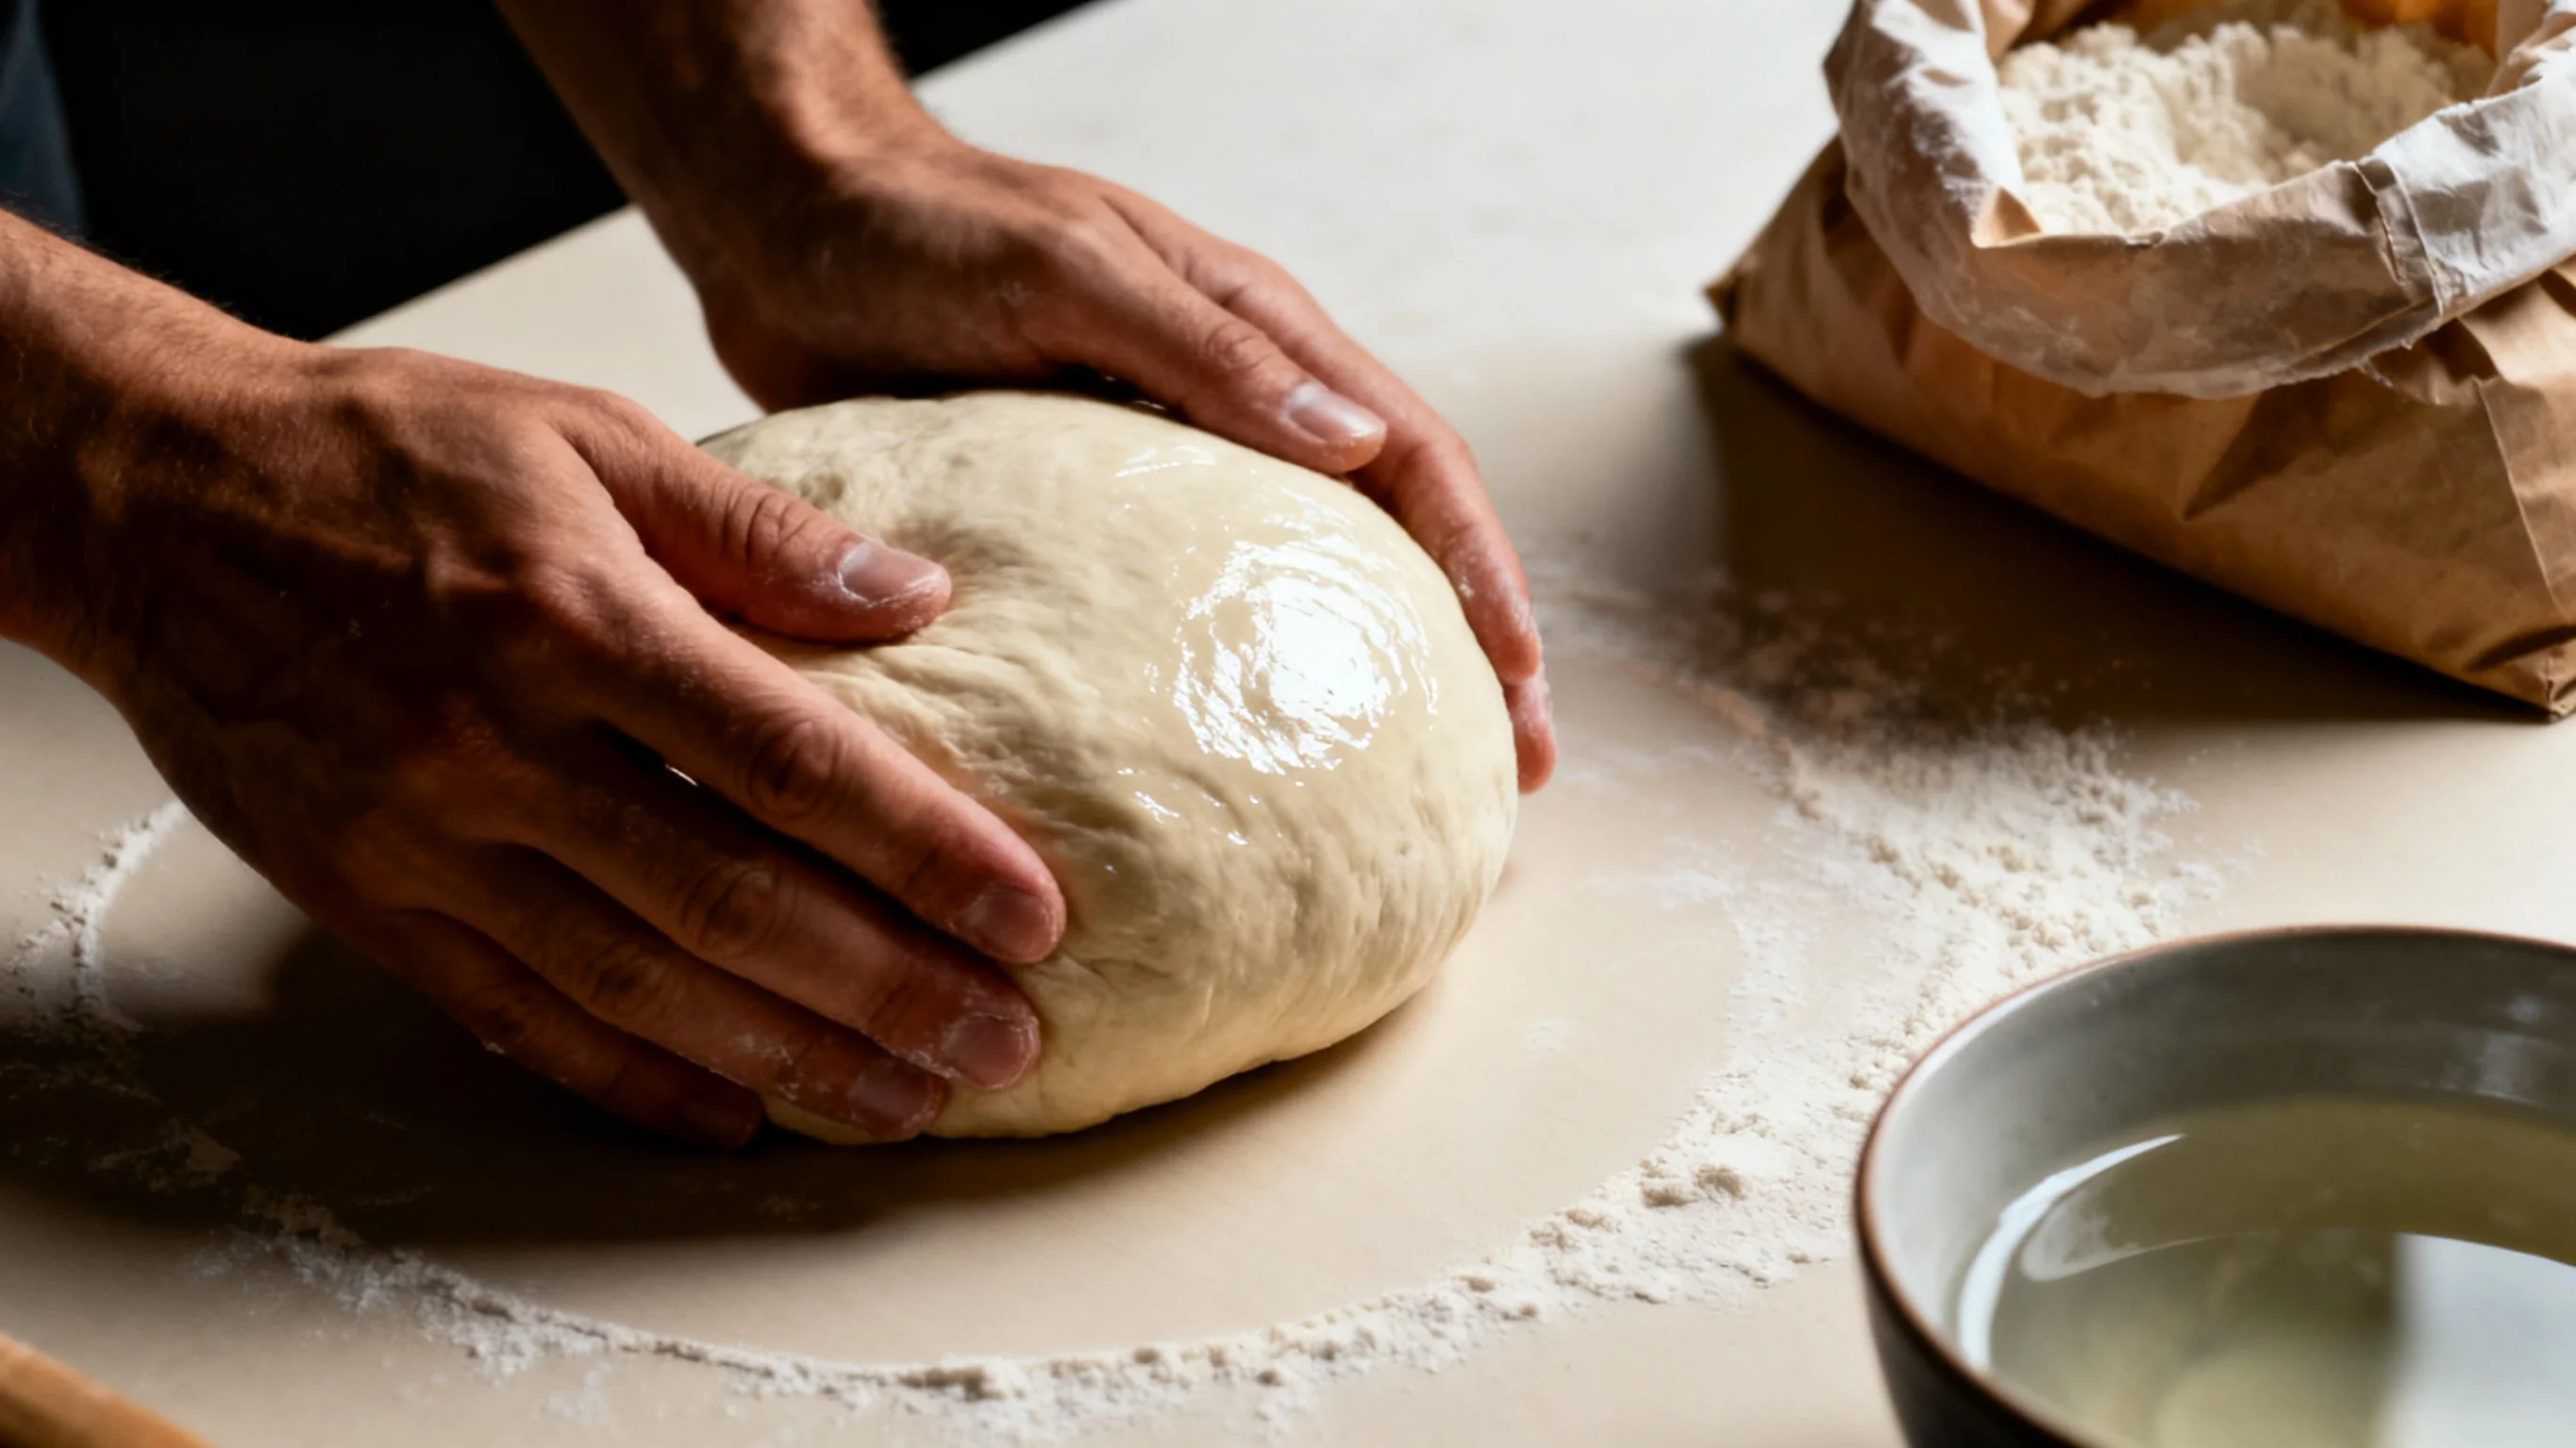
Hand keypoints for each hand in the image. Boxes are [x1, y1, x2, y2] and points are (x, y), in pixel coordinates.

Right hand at [46, 331, 1068, 1146]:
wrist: (155, 500)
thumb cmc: (383, 454)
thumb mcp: (583, 433)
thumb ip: (755, 530)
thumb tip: (915, 599)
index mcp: (575, 616)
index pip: (789, 759)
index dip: (921, 848)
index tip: (1029, 912)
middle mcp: (499, 744)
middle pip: (729, 900)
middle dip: (885, 986)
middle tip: (1003, 1042)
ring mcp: (423, 838)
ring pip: (636, 985)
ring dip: (787, 1057)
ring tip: (908, 1100)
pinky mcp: (368, 898)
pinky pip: (516, 1017)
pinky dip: (630, 1080)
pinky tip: (733, 1112)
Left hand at [683, 136, 1558, 788]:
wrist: (784, 227)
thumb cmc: (921, 231)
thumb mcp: (1070, 273)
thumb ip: (1204, 349)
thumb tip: (1351, 437)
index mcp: (1254, 332)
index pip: (1412, 456)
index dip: (1481, 571)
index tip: (1519, 682)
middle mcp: (1228, 406)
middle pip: (1389, 534)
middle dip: (1465, 648)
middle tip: (1506, 770)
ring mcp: (1161, 468)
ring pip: (1300, 581)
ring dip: (1369, 675)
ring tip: (1411, 788)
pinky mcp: (1081, 521)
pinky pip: (1184, 611)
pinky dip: (1238, 681)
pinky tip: (1236, 765)